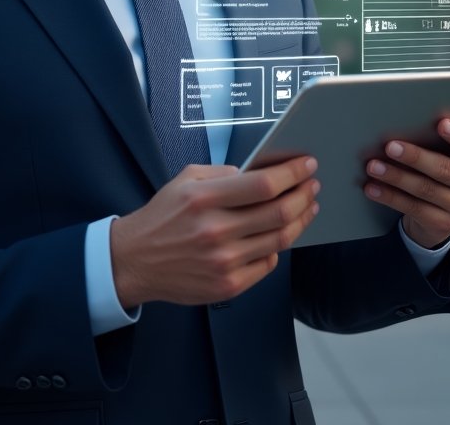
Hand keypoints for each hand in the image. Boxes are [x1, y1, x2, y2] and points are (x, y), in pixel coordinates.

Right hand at [110, 157, 319, 307]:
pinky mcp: (228, 285)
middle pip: (279, 212)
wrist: (136, 260)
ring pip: (280, 239)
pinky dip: (279, 247)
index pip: (263, 185)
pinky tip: (280, 234)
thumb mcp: (185, 180)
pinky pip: (268, 264)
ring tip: (307, 206)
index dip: (292, 173)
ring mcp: (224, 261)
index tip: (306, 164)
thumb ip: (222, 173)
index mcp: (205, 199)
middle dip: (304, 194)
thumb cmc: (162, 217)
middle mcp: (216, 231)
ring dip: (301, 220)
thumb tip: (258, 173)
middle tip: (313, 185)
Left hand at [363, 119, 449, 248]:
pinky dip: (390, 196)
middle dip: (415, 157)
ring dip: (396, 177)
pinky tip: (372, 188)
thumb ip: (431, 140)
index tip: (441, 123)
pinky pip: (414, 208)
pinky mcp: (444, 224)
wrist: (439, 209)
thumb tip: (398, 124)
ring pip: (425, 189)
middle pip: (444, 169)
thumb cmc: (436, 165)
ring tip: (373, 166)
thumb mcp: (441, 152)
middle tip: (389, 146)